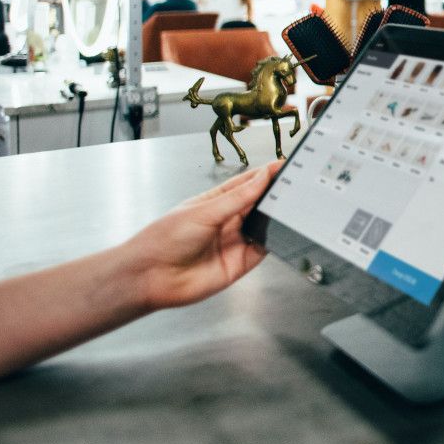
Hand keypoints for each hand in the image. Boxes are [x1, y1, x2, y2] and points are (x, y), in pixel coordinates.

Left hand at [122, 161, 281, 310]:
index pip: (247, 183)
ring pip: (263, 226)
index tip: (283, 165)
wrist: (151, 277)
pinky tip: (278, 232)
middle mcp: (227, 221)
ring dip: (275, 217)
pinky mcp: (239, 263)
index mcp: (216, 202)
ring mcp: (234, 242)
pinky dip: (273, 241)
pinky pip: (263, 249)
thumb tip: (262, 177)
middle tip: (292, 186)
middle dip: (274, 195)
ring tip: (289, 206)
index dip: (265, 174)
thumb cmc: (164, 239)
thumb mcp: (204, 211)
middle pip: (258, 204)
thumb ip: (238, 197)